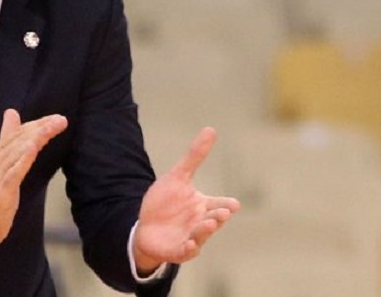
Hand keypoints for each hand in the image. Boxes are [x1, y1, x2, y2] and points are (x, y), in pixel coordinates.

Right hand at [0, 109, 67, 244]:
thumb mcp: (1, 162)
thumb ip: (7, 137)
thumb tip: (12, 112)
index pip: (18, 132)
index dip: (38, 123)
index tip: (56, 119)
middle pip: (20, 138)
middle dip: (42, 127)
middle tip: (61, 120)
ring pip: (19, 150)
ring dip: (37, 137)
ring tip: (52, 127)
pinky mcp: (1, 188)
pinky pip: (15, 171)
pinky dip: (24, 158)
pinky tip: (34, 148)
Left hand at [132, 127, 239, 272]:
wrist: (146, 226)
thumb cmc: (166, 202)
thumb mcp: (178, 176)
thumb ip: (195, 156)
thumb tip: (211, 129)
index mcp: (204, 205)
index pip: (220, 203)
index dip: (226, 204)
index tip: (234, 203)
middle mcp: (201, 222)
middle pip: (214, 219)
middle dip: (219, 216)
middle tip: (222, 212)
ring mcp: (191, 237)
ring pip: (202, 235)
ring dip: (206, 230)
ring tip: (210, 223)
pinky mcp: (179, 250)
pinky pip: (186, 251)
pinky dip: (189, 248)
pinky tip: (189, 243)